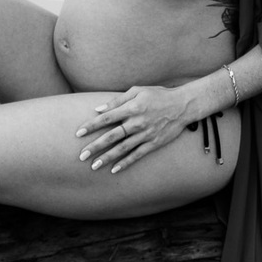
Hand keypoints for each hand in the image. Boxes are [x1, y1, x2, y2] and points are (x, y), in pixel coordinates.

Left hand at [74, 85, 191, 173]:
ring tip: (94, 166)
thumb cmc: (158, 95)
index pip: (106, 118)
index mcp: (131, 108)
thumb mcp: (137, 91)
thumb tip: (98, 109)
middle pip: (111, 136)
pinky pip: (137, 155)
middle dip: (95, 146)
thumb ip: (117, 100)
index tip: (78, 133)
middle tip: (81, 156)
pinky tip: (114, 169)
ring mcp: (145, 134)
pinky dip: (125, 163)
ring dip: (107, 158)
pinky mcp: (153, 143)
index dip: (91, 126)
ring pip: (122, 149)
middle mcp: (136, 122)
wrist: (183, 105)